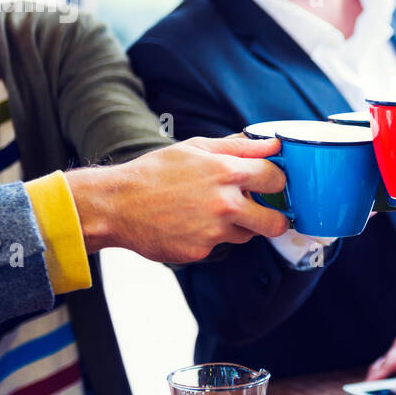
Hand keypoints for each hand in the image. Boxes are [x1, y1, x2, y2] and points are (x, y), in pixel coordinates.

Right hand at [68, 136, 289, 262]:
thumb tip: (273, 143)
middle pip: (276, 222)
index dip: (278, 181)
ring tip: (212, 212)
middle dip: (275, 218)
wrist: (117, 205)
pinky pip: (220, 246)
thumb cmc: (156, 172)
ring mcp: (214, 231)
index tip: (273, 184)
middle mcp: (225, 204)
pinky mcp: (201, 251)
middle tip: (265, 212)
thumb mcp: (196, 148)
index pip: (276, 179)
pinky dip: (212, 237)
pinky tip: (192, 224)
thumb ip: (238, 146)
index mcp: (227, 172)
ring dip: (240, 226)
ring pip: (248, 234)